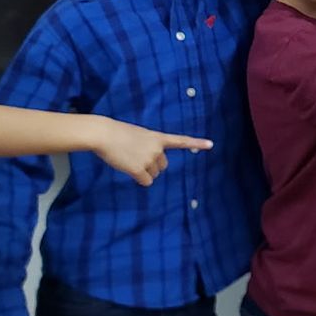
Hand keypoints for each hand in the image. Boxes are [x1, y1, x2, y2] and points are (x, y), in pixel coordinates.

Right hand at [94, 120, 210, 186]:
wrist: (103, 134)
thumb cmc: (117, 133)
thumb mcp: (138, 135)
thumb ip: (149, 145)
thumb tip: (148, 164)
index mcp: (157, 137)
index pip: (180, 140)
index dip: (196, 143)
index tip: (211, 144)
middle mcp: (157, 148)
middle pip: (163, 166)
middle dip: (152, 165)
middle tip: (136, 157)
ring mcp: (149, 159)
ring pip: (153, 175)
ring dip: (143, 172)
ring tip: (130, 159)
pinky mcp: (139, 170)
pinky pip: (146, 182)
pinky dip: (138, 179)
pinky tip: (128, 169)